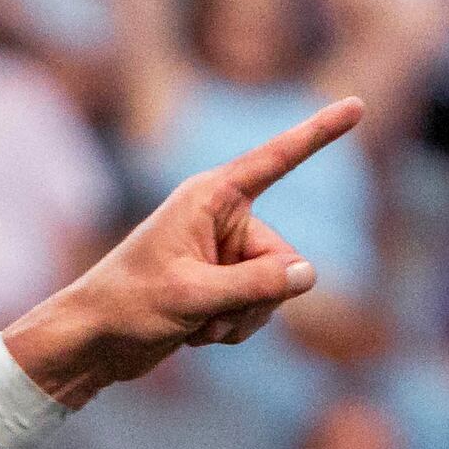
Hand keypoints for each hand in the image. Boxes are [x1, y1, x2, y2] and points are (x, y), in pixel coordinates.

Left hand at [19, 99, 354, 397]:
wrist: (90, 344)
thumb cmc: (126, 306)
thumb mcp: (193, 296)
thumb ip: (255, 286)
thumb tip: (310, 275)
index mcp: (211, 197)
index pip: (277, 159)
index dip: (320, 133)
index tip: (358, 105)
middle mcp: (222, 219)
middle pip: (283, 260)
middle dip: (256, 297)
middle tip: (205, 311)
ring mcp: (223, 254)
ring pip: (275, 291)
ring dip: (242, 317)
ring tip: (195, 323)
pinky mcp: (221, 286)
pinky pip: (258, 310)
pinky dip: (232, 328)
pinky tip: (195, 333)